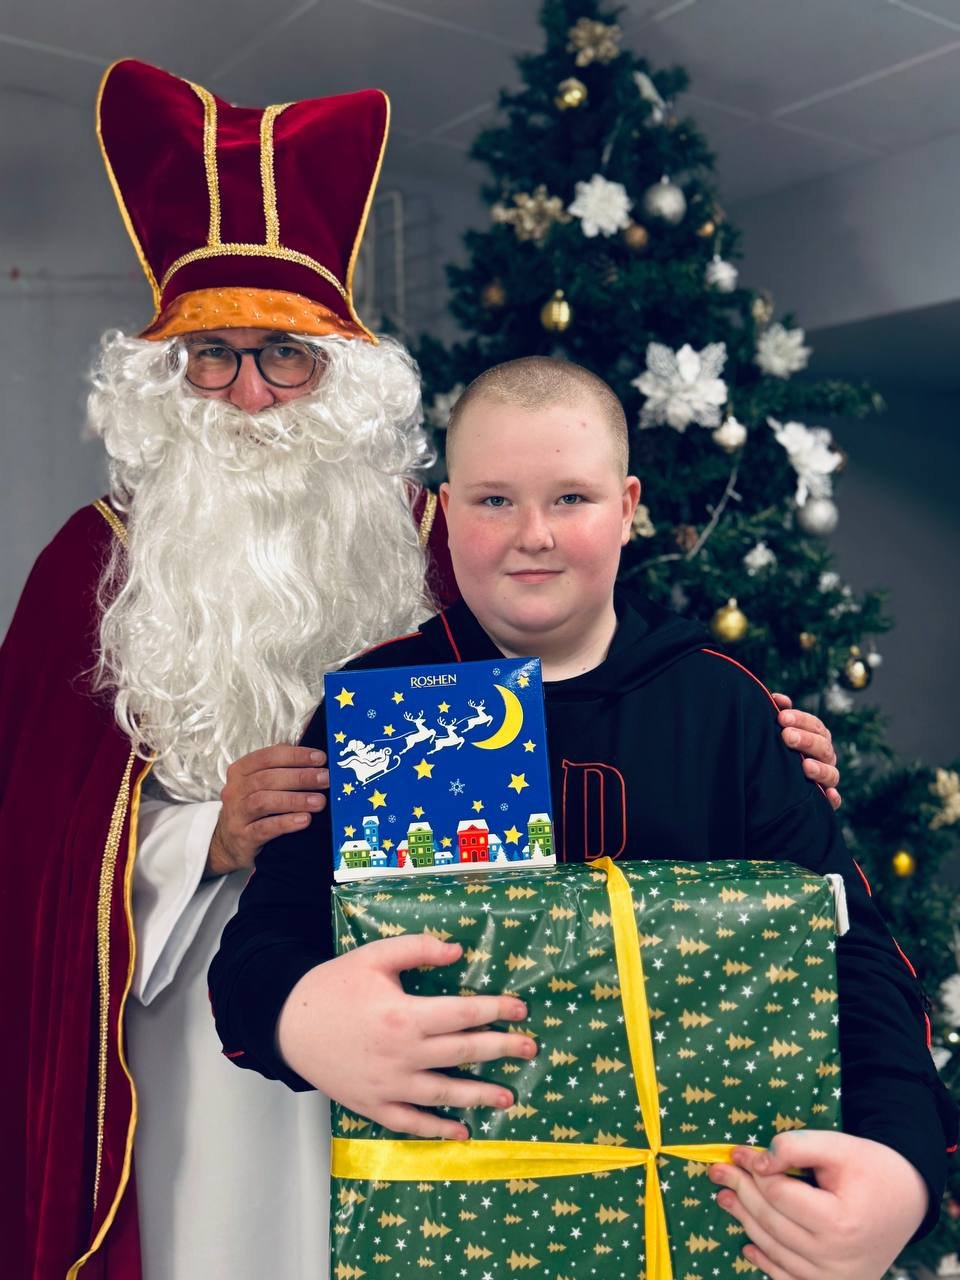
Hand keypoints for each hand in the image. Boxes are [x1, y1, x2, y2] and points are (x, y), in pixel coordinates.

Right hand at [206, 744, 328, 876]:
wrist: (228, 844)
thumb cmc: (252, 809)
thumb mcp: (258, 785)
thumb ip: (280, 769)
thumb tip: (314, 757)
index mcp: (240, 771)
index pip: (268, 757)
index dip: (295, 756)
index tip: (320, 758)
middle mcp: (235, 790)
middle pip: (267, 779)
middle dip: (300, 777)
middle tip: (325, 779)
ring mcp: (236, 814)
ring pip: (264, 802)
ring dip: (295, 799)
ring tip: (319, 801)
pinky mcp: (242, 837)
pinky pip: (264, 828)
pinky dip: (286, 822)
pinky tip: (304, 819)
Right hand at [276, 934, 536, 1137]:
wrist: (288, 1022)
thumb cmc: (334, 986)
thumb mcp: (375, 957)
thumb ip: (418, 950)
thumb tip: (458, 950)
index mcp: (404, 1014)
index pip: (463, 1013)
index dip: (496, 1010)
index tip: (521, 1010)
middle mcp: (402, 1054)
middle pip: (463, 1053)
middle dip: (501, 1050)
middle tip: (530, 1049)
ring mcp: (388, 1084)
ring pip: (444, 1094)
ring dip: (480, 1095)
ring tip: (509, 1096)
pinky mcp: (373, 1104)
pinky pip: (411, 1122)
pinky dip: (437, 1129)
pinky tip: (461, 1131)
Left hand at [709, 1130, 927, 1279]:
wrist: (908, 1201)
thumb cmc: (871, 1168)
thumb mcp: (837, 1146)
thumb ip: (796, 1146)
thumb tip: (757, 1161)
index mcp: (840, 1222)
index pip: (780, 1194)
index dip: (752, 1169)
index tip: (734, 1151)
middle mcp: (837, 1259)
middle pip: (772, 1222)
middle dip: (740, 1192)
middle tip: (717, 1172)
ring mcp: (835, 1279)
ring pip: (775, 1250)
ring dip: (745, 1222)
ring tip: (725, 1198)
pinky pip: (790, 1278)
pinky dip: (766, 1262)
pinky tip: (747, 1244)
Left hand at [771, 693, 840, 809]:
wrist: (774, 786)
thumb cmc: (781, 750)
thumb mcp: (781, 731)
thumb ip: (782, 714)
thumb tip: (778, 699)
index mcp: (817, 738)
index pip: (815, 725)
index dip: (800, 719)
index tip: (782, 717)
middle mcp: (825, 758)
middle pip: (823, 747)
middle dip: (806, 740)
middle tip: (787, 736)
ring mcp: (827, 779)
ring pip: (831, 773)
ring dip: (820, 769)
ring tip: (805, 766)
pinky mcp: (825, 801)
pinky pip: (834, 801)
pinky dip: (833, 798)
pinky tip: (828, 795)